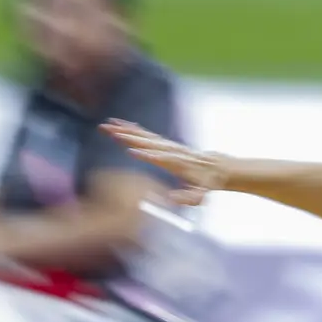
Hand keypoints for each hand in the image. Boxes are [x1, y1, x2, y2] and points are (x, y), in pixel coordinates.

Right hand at [99, 120, 228, 206]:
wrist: (214, 167)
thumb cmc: (206, 182)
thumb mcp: (201, 194)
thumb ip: (189, 198)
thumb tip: (173, 200)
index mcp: (176, 163)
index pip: (160, 158)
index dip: (147, 155)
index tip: (131, 151)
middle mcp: (170, 151)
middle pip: (147, 143)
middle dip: (129, 138)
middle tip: (112, 133)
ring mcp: (166, 145)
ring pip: (143, 135)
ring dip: (125, 130)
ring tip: (108, 124)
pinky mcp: (163, 142)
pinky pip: (145, 133)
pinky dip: (131, 127)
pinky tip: (119, 122)